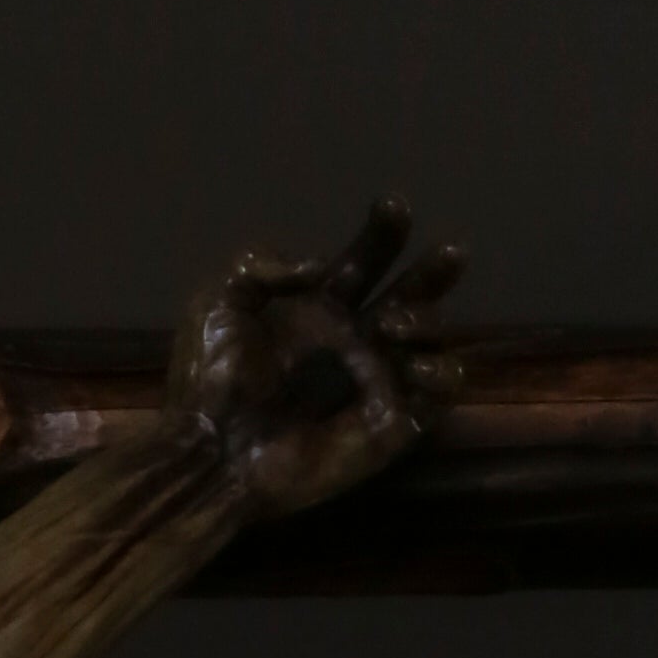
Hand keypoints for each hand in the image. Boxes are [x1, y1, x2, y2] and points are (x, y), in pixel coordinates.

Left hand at [164, 196, 461, 520]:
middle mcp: (354, 339)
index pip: (367, 260)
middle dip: (433, 269)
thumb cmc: (207, 380)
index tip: (392, 206)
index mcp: (318, 308)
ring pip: (433, 338)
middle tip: (449, 251)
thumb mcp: (218, 303)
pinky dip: (443, 372)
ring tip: (391, 326)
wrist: (209, 451)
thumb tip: (319, 266)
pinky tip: (415, 364)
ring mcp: (376, 381)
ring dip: (427, 320)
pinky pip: (440, 394)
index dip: (385, 231)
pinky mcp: (391, 425)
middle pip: (413, 294)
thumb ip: (261, 265)